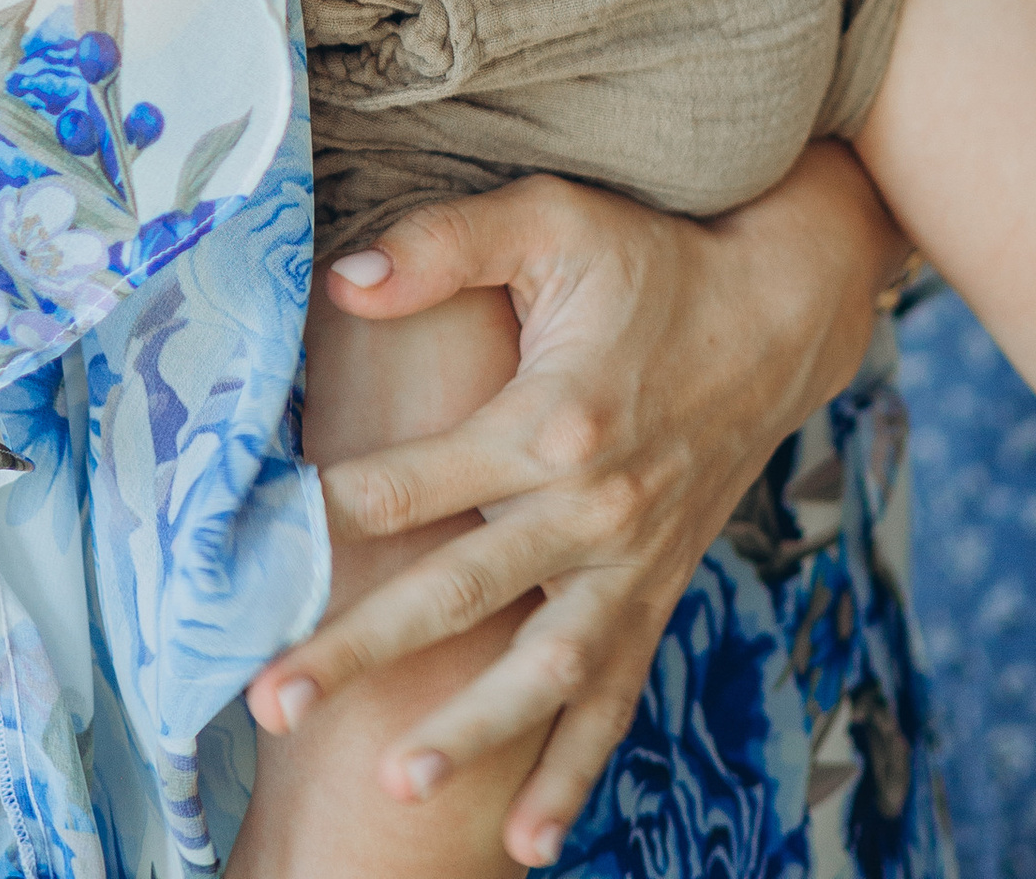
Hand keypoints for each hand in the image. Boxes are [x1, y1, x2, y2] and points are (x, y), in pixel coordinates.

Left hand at [247, 156, 902, 862]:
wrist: (778, 317)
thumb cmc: (651, 257)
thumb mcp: (551, 219)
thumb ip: (447, 245)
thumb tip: (347, 280)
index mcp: (554, 419)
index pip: (423, 477)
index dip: (337, 510)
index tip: (257, 549)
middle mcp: (592, 509)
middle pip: (459, 592)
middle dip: (362, 649)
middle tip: (272, 699)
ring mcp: (627, 566)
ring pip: (539, 672)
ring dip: (466, 734)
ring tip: (391, 784)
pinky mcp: (653, 595)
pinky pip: (613, 701)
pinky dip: (571, 772)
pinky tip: (526, 838)